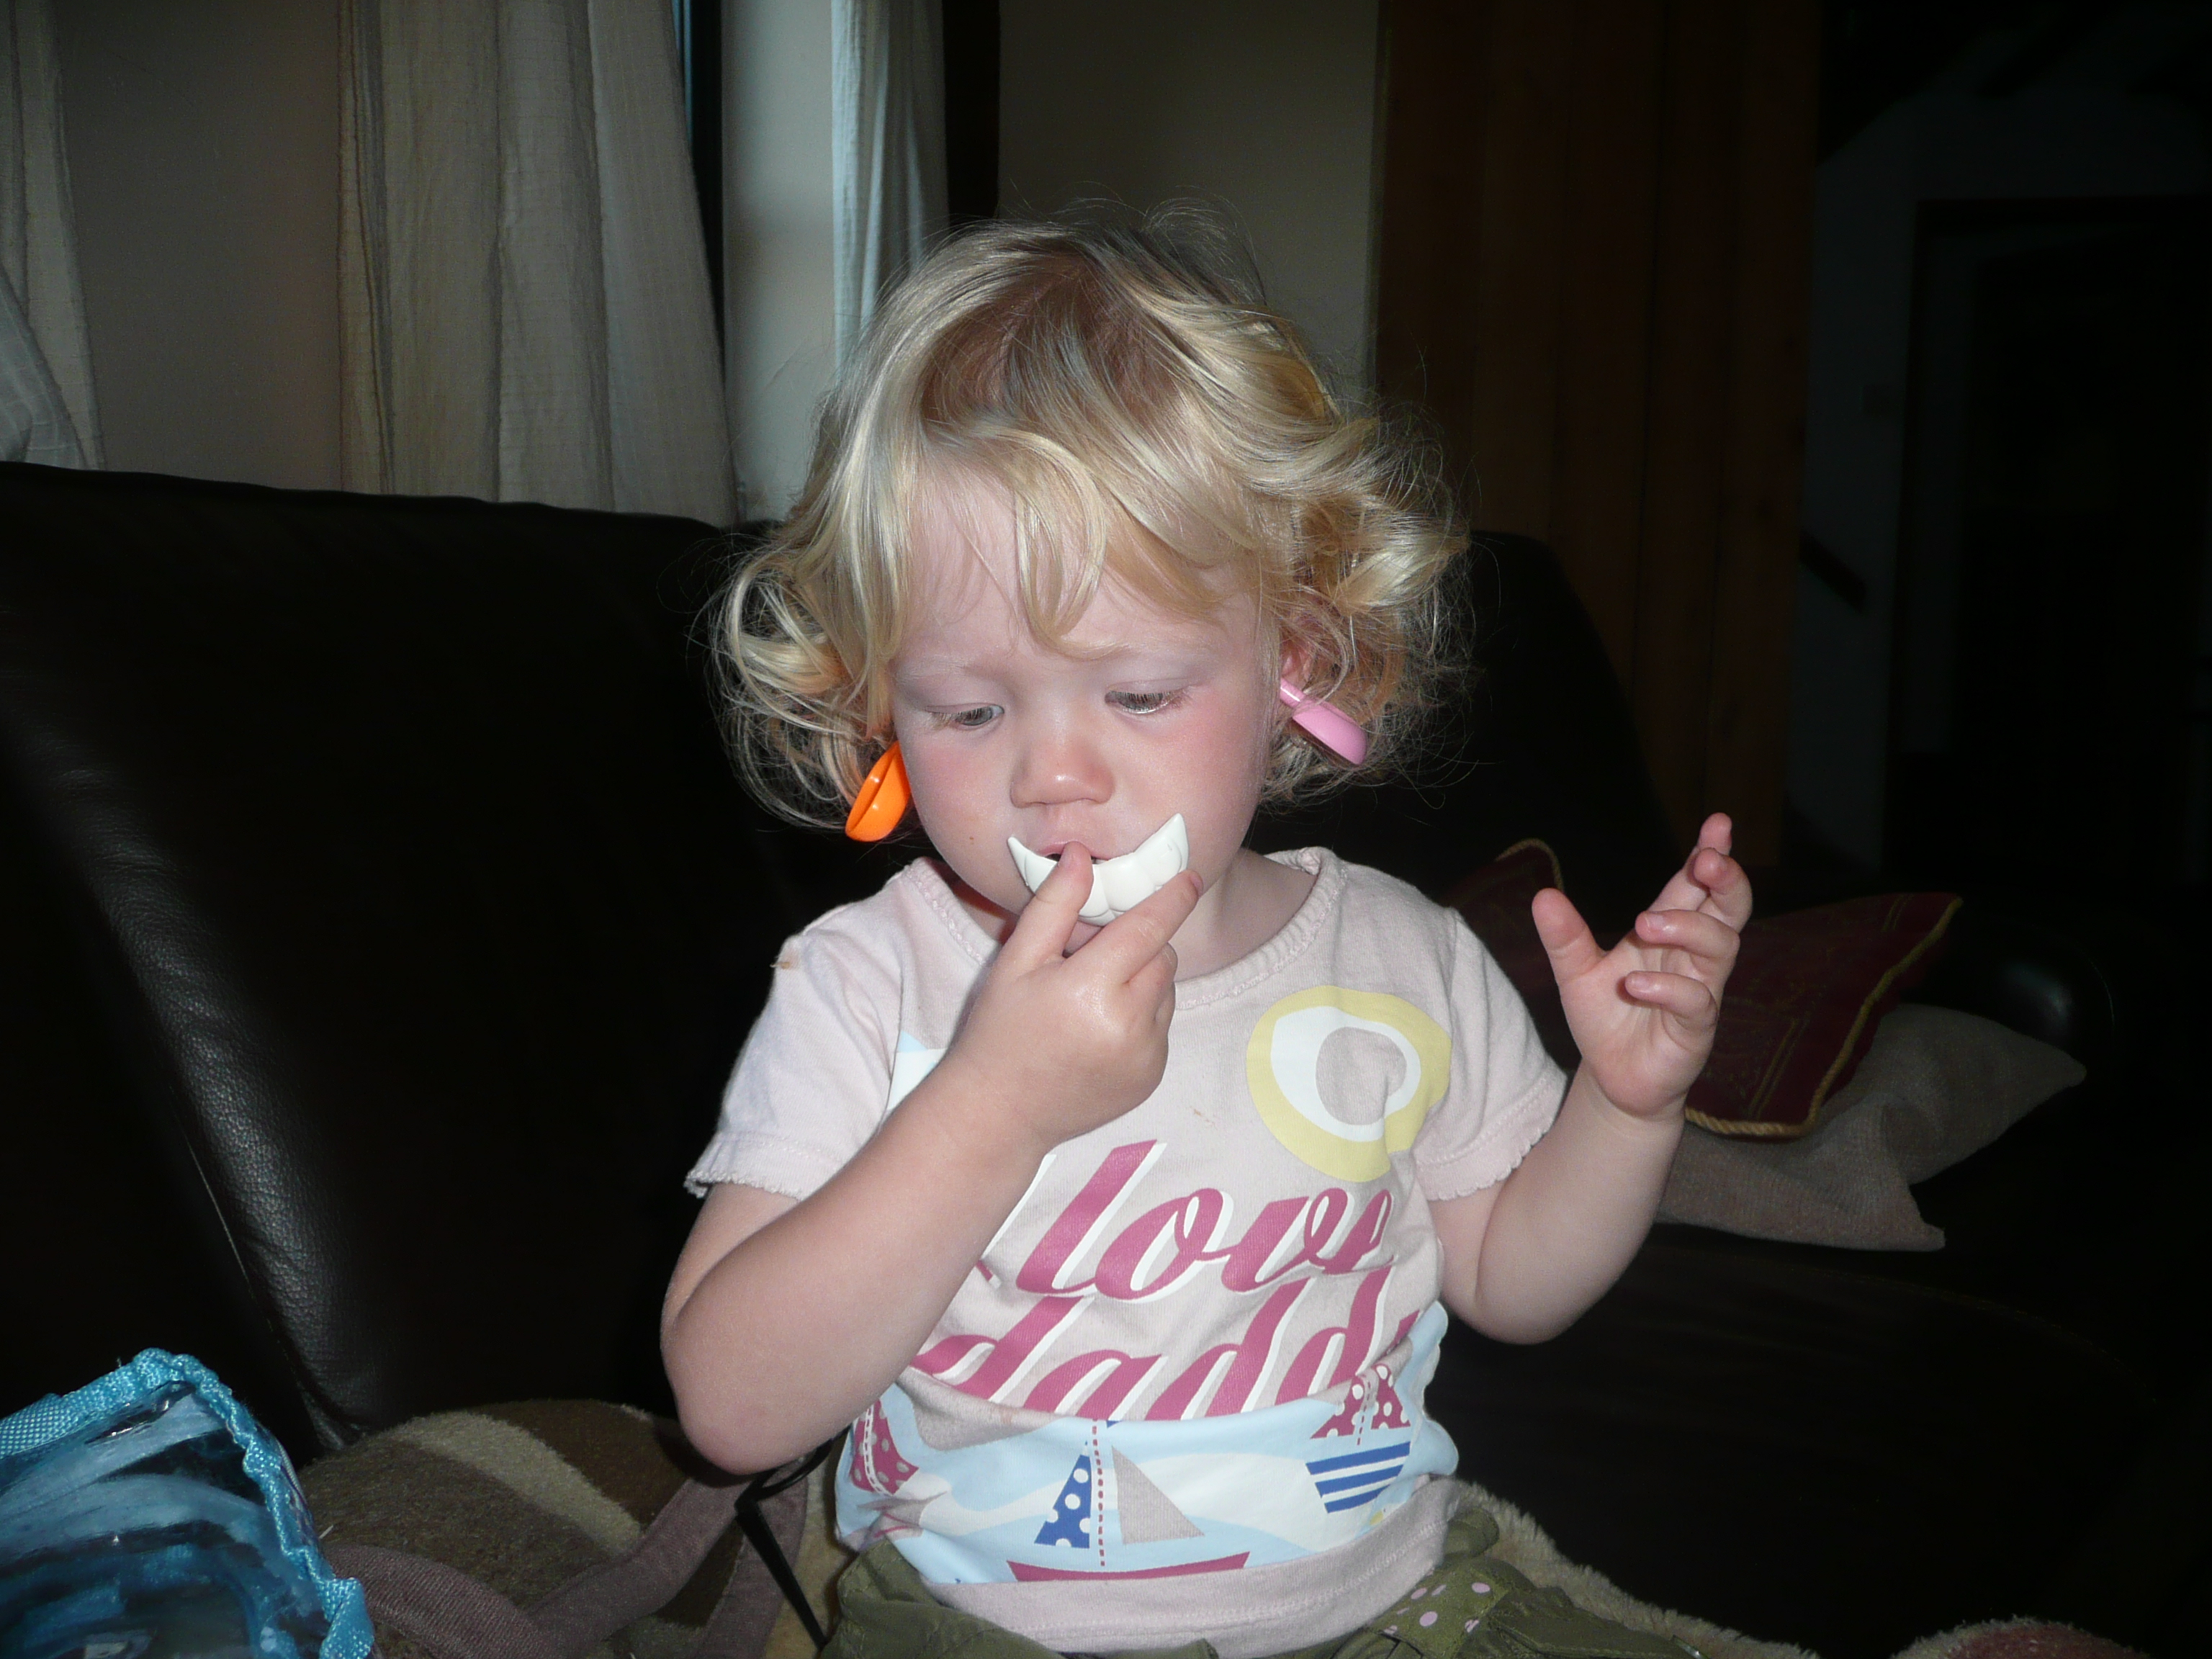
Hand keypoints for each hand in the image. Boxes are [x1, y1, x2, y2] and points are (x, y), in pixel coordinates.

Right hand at [937, 845, 1200, 1157]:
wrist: (999, 1114)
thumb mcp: (1016, 961)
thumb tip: (1082, 854)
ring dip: (1143, 980)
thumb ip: (1055, 906)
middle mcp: (1128, 1025)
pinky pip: (1162, 1026)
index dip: (1173, 898)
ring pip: (1167, 991)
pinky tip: (1099, 1029)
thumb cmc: (1000, 1031)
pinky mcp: (1152, 1076)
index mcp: (1092, 989)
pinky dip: (1142, 1016)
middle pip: (1163, 957)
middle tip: (1094, 956)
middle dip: (1141, 944)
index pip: (1149, 928)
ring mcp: (1146, 1056)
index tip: (1190, 876)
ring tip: (1092, 998)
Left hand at [1533, 813, 1749, 1119]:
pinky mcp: (1697, 1029)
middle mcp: (1691, 957)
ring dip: (1687, 928)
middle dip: (1725, 880)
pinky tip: (1636, 984)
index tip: (1717, 823)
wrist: (1612, 1078)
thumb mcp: (1575, 974)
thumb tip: (1542, 896)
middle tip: (1707, 861)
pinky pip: (1697, 1000)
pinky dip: (1669, 988)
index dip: (1709, 855)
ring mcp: (1700, 991)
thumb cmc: (1606, 1019)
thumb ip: (1565, 937)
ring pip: (1720, 947)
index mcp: (1667, 933)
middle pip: (1729, 909)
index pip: (1694, 888)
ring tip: (1644, 925)